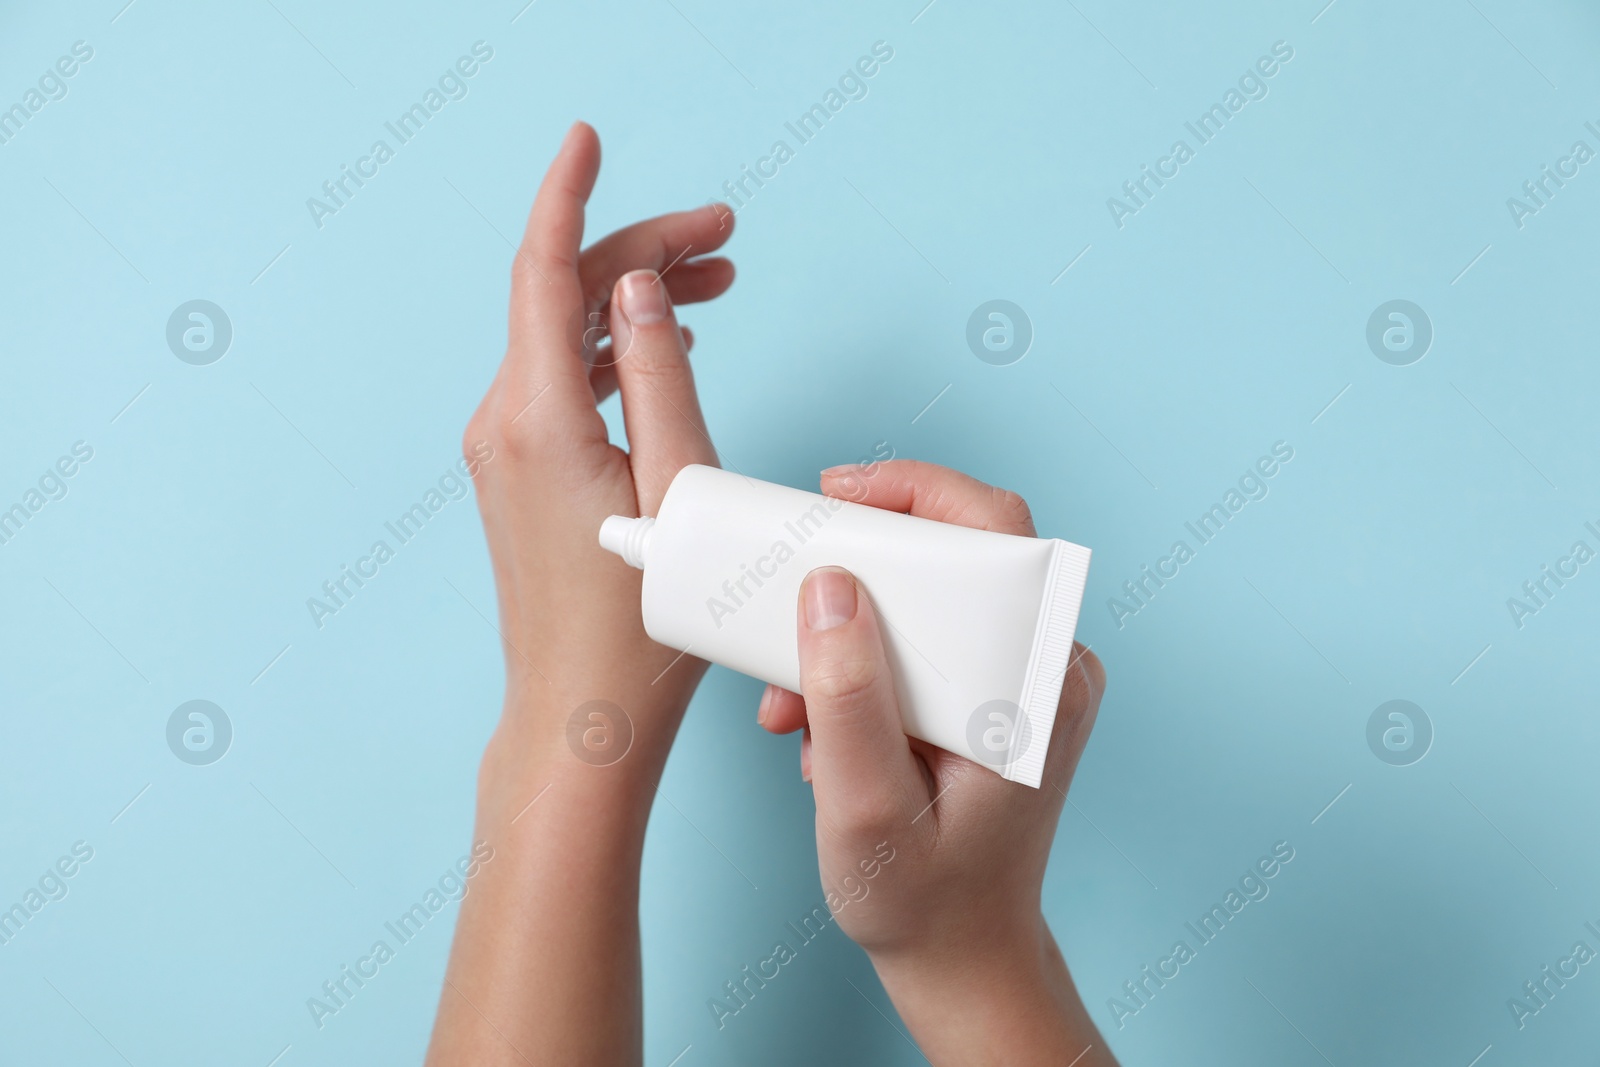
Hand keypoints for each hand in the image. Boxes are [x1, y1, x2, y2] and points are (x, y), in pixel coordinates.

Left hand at [463, 121, 734, 786]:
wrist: (580, 721)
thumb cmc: (639, 629)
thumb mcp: (677, 488)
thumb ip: (660, 375)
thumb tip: (640, 288)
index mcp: (537, 418)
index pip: (542, 271)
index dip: (568, 193)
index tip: (589, 138)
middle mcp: (504, 423)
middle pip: (564, 297)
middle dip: (644, 252)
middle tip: (728, 237)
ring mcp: (504, 450)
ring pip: (565, 338)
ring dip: (635, 301)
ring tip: (719, 282)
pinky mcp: (519, 474)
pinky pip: (561, 382)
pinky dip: (614, 350)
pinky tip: (668, 343)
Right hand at [758, 460, 1116, 1065]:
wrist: (959, 957)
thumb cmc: (923, 900)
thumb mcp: (864, 806)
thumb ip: (848, 698)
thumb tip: (830, 585)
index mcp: (1037, 683)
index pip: (996, 534)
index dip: (915, 492)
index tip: (833, 497)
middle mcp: (1043, 668)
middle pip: (954, 555)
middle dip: (856, 569)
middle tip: (788, 584)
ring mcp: (1018, 683)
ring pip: (926, 600)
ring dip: (843, 631)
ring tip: (785, 699)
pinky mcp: (989, 699)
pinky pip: (920, 643)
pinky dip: (858, 666)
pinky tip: (814, 723)